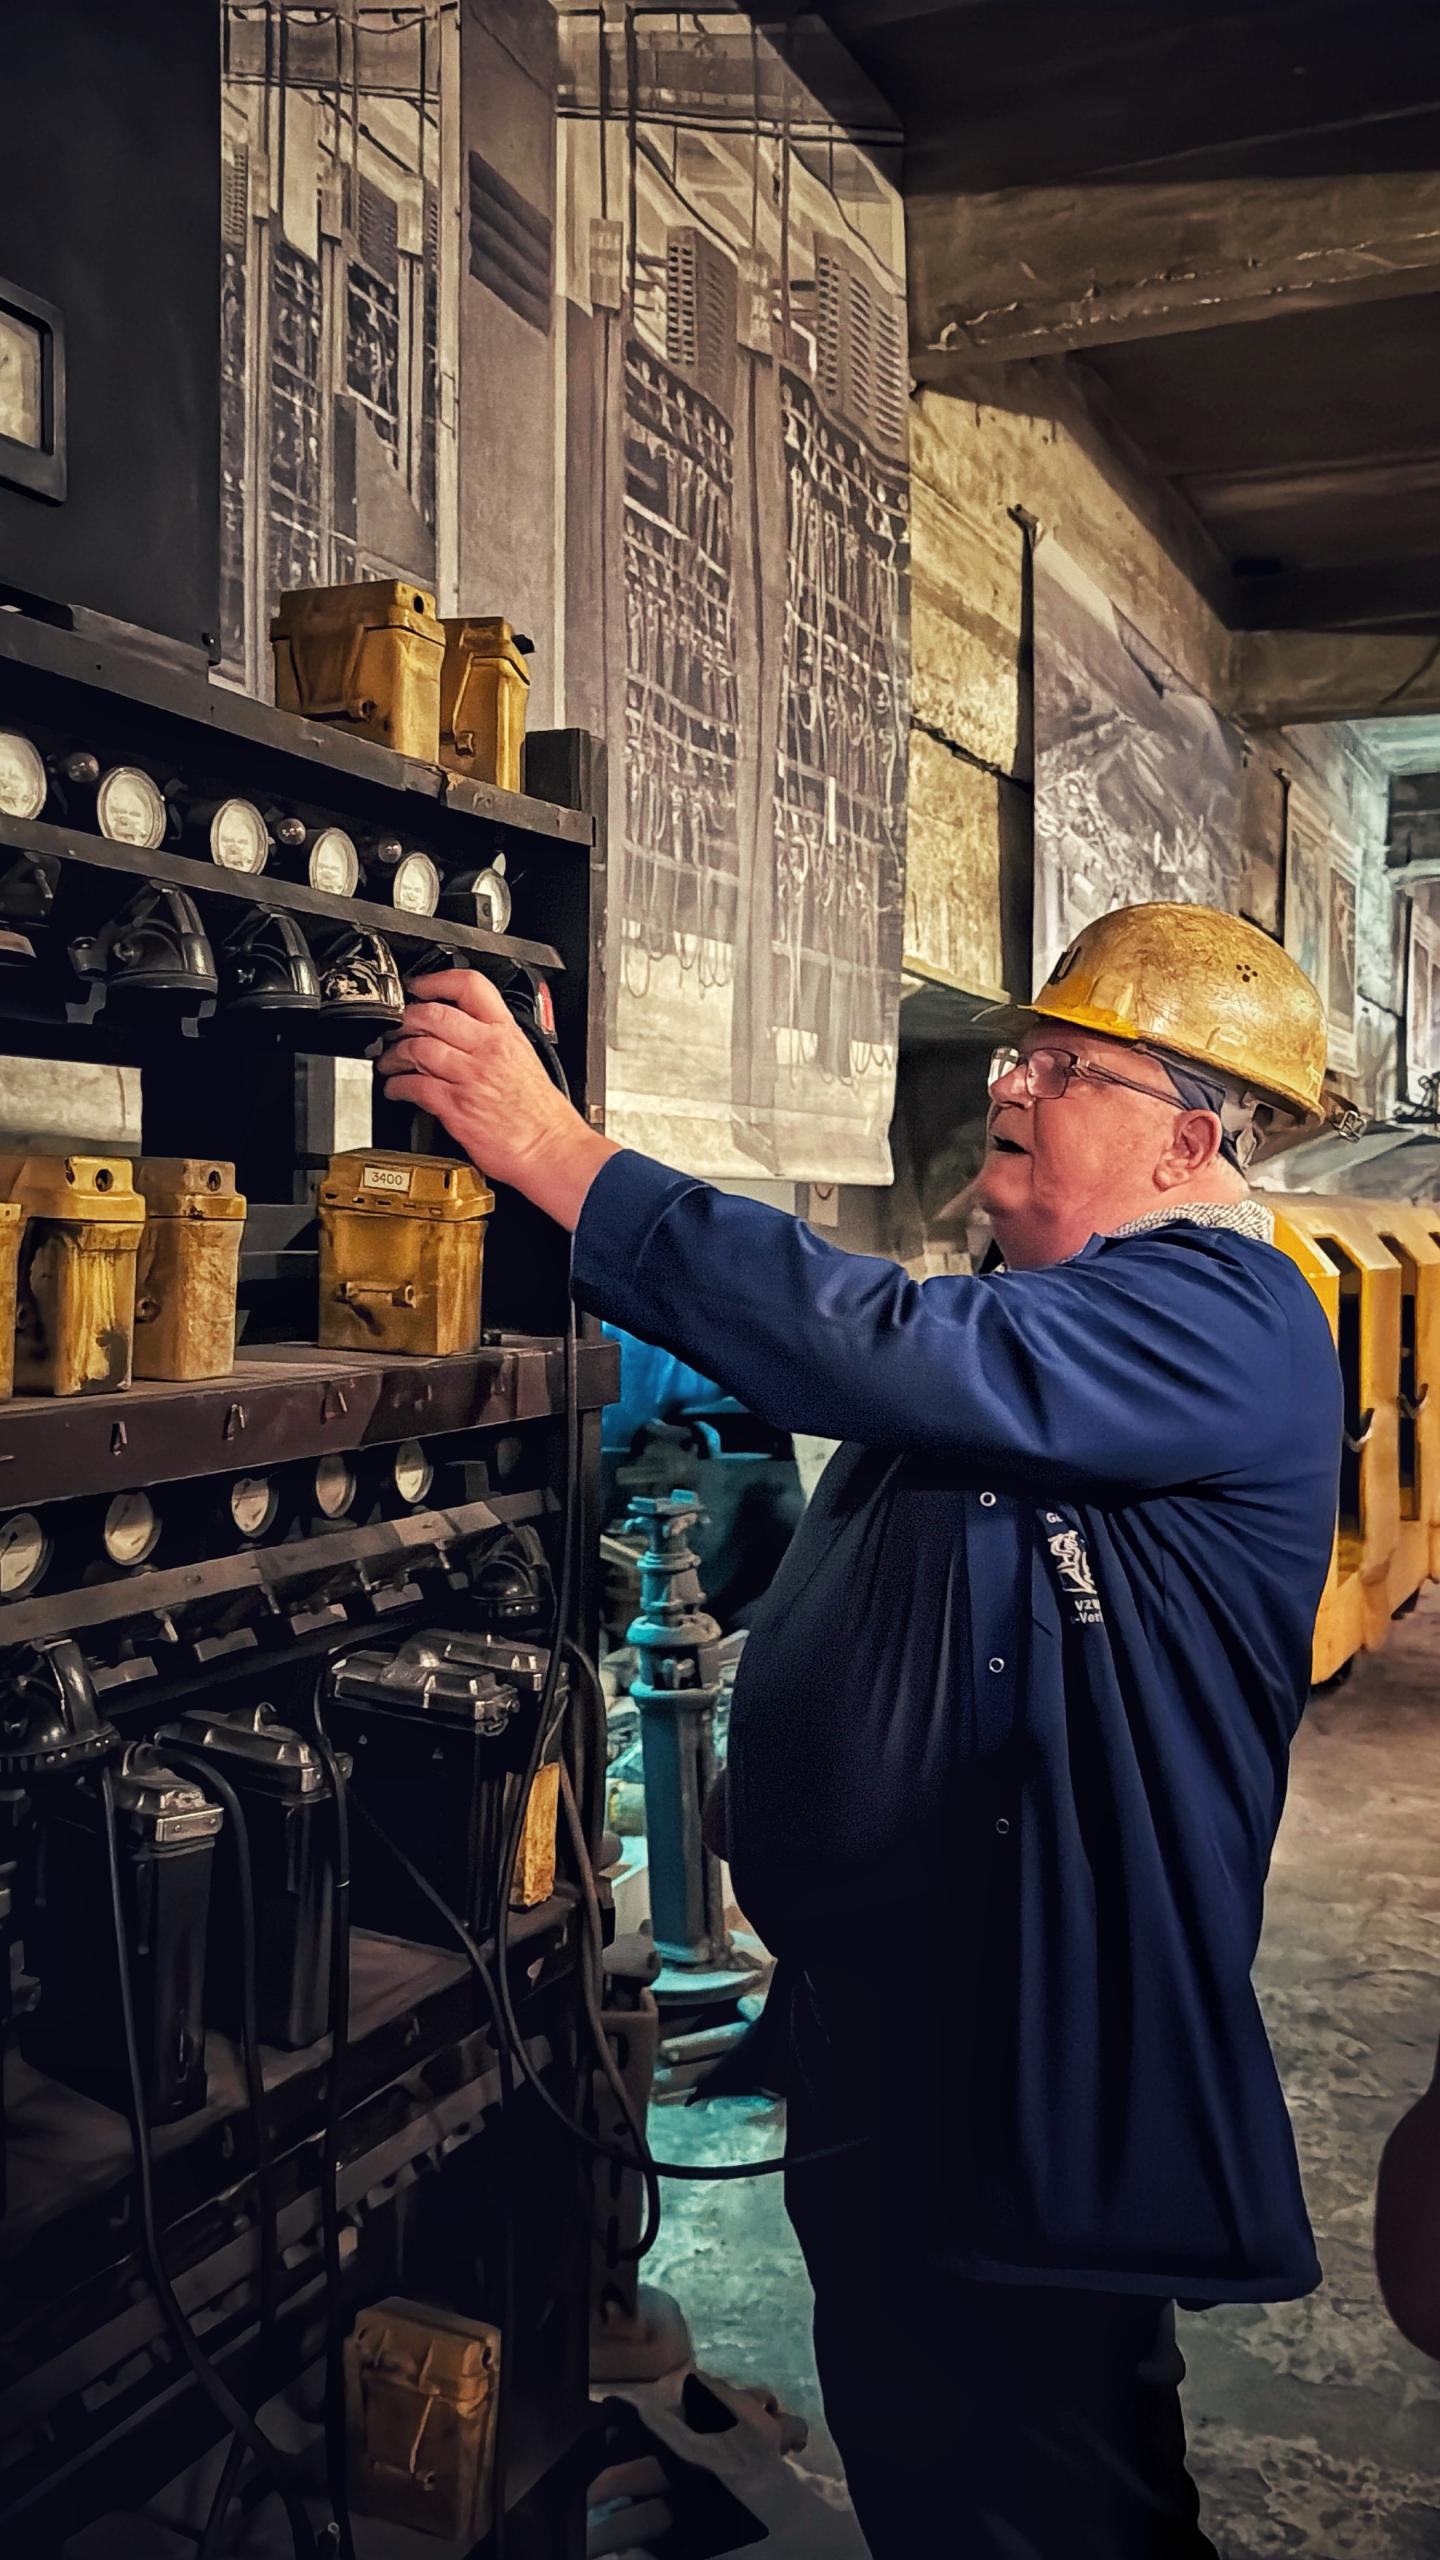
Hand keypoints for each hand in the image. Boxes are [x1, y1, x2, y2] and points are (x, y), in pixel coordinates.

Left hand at [377, 969, 616, 1230]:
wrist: (550, 1149)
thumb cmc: (541, 1114)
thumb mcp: (525, 1060)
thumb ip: (494, 1042)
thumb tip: (464, 1033)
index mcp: (506, 1034)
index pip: (470, 986)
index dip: (436, 980)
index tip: (418, 986)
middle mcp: (487, 1050)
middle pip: (432, 1014)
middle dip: (404, 1019)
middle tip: (394, 1028)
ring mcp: (470, 1078)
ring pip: (417, 1048)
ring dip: (393, 1054)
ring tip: (389, 1061)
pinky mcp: (457, 1108)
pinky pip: (415, 1087)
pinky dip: (396, 1087)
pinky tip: (395, 1090)